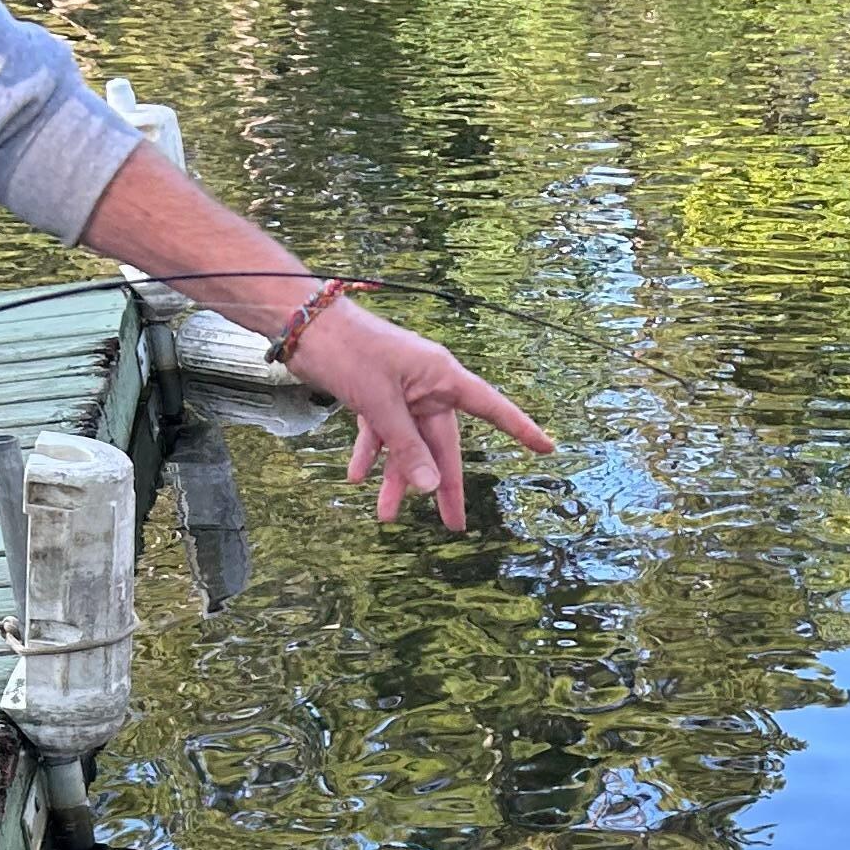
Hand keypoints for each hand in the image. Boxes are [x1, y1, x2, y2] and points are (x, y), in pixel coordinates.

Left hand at [78, 144, 552, 529]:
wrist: (302, 323)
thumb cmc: (347, 352)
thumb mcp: (379, 405)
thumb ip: (407, 448)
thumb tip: (433, 487)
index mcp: (440, 376)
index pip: (492, 408)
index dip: (520, 429)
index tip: (547, 448)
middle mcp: (425, 384)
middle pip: (442, 442)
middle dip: (442, 485)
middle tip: (452, 525)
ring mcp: (399, 389)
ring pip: (407, 443)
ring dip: (396, 478)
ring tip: (386, 516)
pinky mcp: (373, 393)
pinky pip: (380, 431)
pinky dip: (369, 453)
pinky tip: (355, 478)